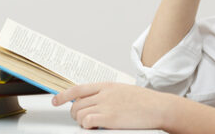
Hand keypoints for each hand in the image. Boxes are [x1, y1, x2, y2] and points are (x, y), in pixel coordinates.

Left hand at [51, 83, 171, 129]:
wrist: (159, 107)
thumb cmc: (145, 102)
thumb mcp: (123, 91)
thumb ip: (107, 95)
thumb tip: (93, 101)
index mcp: (106, 86)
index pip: (78, 88)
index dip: (63, 95)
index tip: (55, 100)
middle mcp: (104, 94)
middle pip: (77, 103)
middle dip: (75, 114)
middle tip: (82, 120)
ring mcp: (106, 105)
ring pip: (80, 113)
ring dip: (82, 122)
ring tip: (92, 126)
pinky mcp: (110, 118)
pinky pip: (87, 121)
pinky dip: (87, 126)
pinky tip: (95, 128)